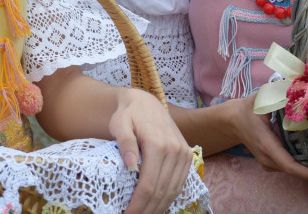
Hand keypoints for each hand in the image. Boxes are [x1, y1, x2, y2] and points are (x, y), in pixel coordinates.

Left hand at [111, 88, 193, 213]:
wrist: (146, 103)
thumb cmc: (129, 115)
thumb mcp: (120, 124)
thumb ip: (125, 142)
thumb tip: (131, 165)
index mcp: (158, 144)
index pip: (149, 185)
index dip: (138, 205)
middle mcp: (175, 150)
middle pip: (162, 191)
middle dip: (147, 210)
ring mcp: (184, 153)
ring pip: (173, 190)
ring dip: (158, 208)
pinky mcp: (187, 156)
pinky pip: (180, 183)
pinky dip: (169, 198)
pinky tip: (157, 206)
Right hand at [229, 96, 307, 182]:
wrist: (232, 120)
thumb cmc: (249, 109)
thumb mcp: (264, 99)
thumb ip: (283, 94)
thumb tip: (306, 88)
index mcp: (267, 145)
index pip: (290, 166)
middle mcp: (268, 159)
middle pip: (295, 171)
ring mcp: (268, 163)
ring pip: (293, 170)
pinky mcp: (270, 162)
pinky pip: (289, 167)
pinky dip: (304, 166)